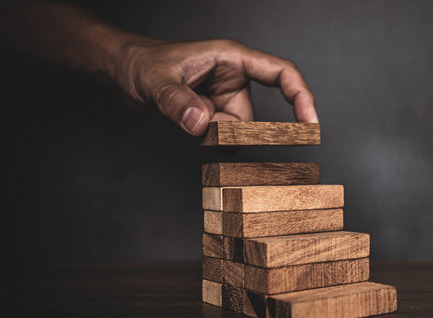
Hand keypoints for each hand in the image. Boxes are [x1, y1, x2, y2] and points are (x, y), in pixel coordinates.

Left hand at [114, 39, 317, 135]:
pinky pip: (225, 144)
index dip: (302, 97)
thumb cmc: (141, 63)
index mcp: (232, 58)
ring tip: (183, 119)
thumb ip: (177, 101)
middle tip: (199, 125)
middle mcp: (236, 80)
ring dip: (214, 139)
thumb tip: (202, 124)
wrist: (122, 73)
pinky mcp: (218, 119)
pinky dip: (208, 144)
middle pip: (255, 120)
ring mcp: (228, 102)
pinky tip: (187, 127)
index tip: (310, 125)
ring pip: (239, 136)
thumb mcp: (154, 80)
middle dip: (230, 132)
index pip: (282, 73)